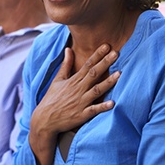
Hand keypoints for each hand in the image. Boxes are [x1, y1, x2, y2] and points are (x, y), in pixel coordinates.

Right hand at [29, 43, 119, 164]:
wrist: (45, 119)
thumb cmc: (52, 98)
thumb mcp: (58, 79)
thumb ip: (66, 64)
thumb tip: (68, 49)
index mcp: (73, 80)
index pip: (87, 65)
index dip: (97, 55)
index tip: (107, 46)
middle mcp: (78, 89)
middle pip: (94, 74)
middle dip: (105, 63)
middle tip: (116, 53)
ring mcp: (81, 102)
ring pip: (97, 90)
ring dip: (108, 82)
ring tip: (119, 74)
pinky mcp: (82, 115)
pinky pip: (94, 110)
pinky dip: (103, 107)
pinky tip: (113, 103)